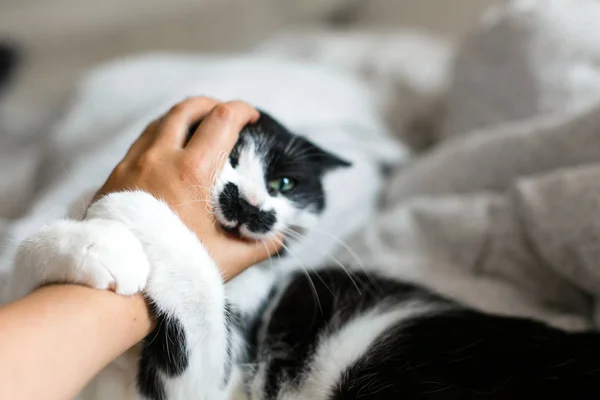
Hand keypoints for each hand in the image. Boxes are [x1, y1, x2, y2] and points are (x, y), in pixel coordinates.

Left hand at [94, 97, 281, 280]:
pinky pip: (141, 143)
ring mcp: (133, 164)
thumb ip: (262, 244)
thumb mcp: (230, 258)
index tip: (252, 116)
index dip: (241, 110)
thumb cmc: (176, 269)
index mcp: (192, 171)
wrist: (119, 285)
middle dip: (211, 105)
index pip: (221, 120)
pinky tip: (168, 155)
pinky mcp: (115, 177)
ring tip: (197, 130)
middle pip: (187, 109)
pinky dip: (160, 137)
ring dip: (184, 118)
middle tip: (225, 115)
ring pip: (160, 122)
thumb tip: (279, 236)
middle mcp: (160, 158)